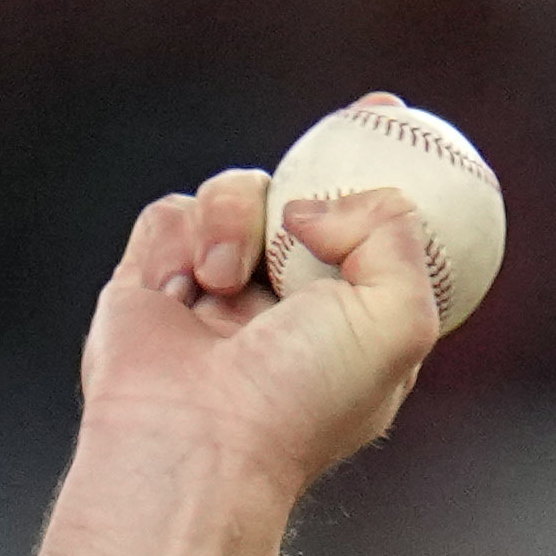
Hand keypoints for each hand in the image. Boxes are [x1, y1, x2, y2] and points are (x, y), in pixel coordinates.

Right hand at [74, 145, 445, 498]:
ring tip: (224, 280)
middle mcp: (290, 305)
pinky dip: (181, 237)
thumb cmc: (301, 396)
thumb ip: (395, 237)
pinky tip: (183, 288)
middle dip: (328, 158)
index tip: (402, 123)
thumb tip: (320, 202)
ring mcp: (220, 289)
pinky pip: (173, 212)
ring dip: (236, 216)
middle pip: (310, 200)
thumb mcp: (399, 320)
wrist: (192, 439)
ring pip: (240, 194)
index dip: (392, 178)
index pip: (382, 235)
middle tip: (357, 116)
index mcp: (354, 325)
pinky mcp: (153, 277)